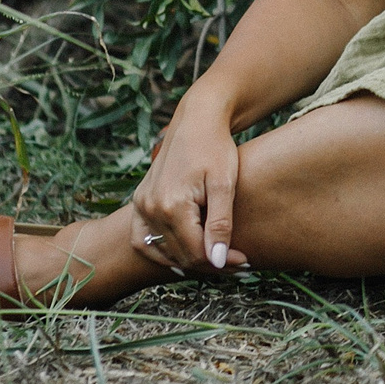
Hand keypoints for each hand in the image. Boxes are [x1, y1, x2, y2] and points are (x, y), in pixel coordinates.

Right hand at [131, 94, 248, 273]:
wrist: (197, 120)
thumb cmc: (216, 148)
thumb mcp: (224, 185)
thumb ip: (220, 224)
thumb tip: (216, 261)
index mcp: (172, 205)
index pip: (196, 252)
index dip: (222, 262)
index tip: (245, 261)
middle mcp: (150, 208)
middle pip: (181, 254)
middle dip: (210, 262)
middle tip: (237, 261)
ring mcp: (141, 205)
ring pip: (162, 251)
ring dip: (188, 260)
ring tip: (216, 257)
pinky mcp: (139, 201)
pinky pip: (143, 240)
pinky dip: (160, 252)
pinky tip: (182, 255)